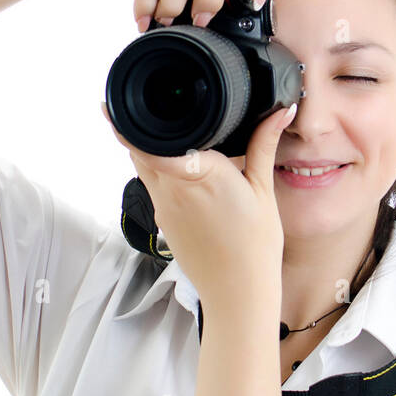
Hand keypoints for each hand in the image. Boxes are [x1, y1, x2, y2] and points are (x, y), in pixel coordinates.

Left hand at [101, 99, 296, 306]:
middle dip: (137, 127)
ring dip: (146, 148)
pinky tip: (176, 168)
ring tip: (160, 130)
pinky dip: (157, 171)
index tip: (114, 104)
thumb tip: (281, 111)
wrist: (238, 292)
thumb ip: (264, 144)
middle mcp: (171, 189)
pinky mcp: (162, 221)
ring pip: (141, 167)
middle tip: (141, 106)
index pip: (149, 140)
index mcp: (199, 173)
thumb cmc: (254, 246)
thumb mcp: (264, 190)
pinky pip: (151, 186)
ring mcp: (162, 207)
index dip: (128, 122)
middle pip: (138, 148)